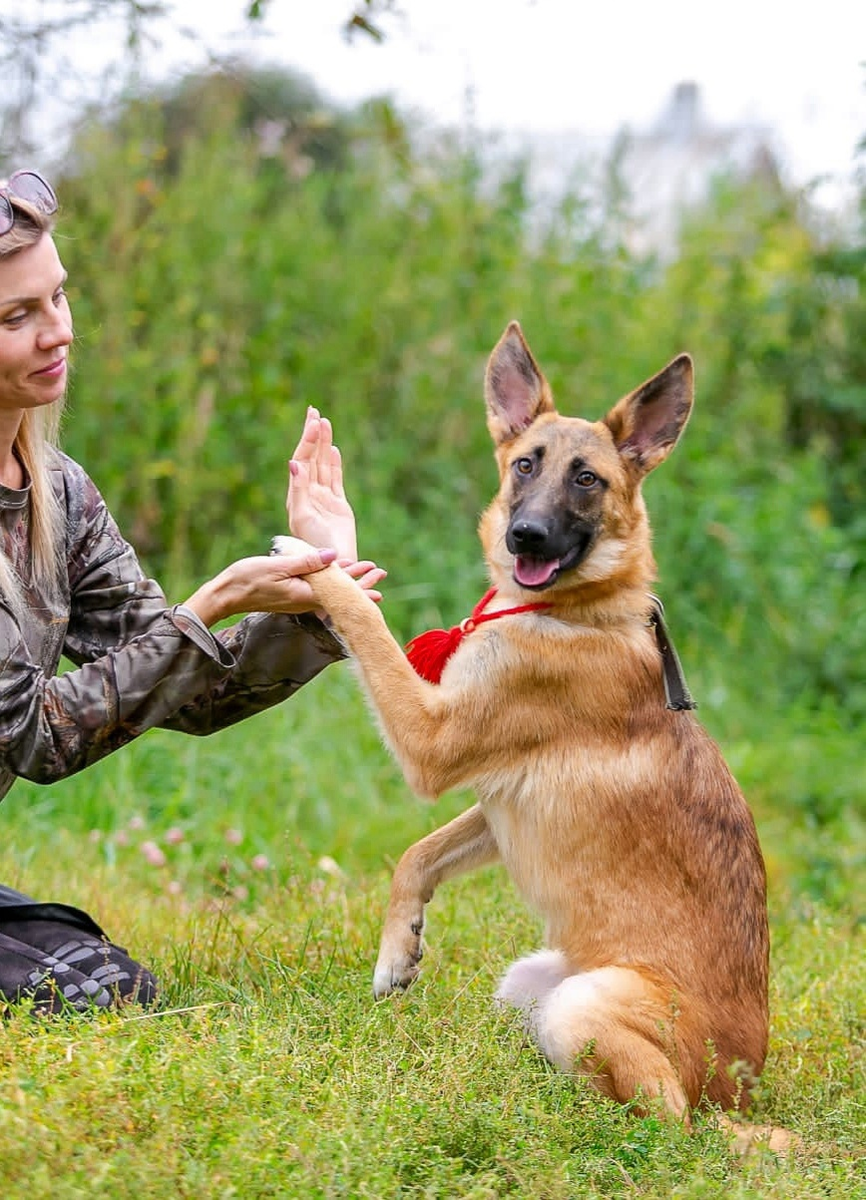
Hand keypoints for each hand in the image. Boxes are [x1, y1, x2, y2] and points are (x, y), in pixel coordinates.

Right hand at [184, 548, 385, 627]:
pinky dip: (330, 582)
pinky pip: (317, 590)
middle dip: (361, 583)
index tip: (376, 573)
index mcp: (305, 594)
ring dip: (348, 582)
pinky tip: (335, 575)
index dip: (359, 581)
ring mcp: (298, 600)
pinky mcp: (290, 596)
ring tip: (366, 574)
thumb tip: (333, 556)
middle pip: (339, 593)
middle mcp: (305, 601)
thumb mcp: (279, 566)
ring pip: (330, 591)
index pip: (339, 590)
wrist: (225, 594)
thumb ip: (307, 562)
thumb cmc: (248, 579)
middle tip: (381, 575)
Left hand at [287, 407, 357, 560]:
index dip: (307, 441)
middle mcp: (309, 494)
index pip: (302, 461)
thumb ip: (299, 489)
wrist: (332, 566)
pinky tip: (333, 450)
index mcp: (298, 495)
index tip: (313, 422)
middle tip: (313, 410)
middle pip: (311, 458)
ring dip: (324, 444)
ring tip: (324, 422)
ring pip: (324, 465)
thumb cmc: (314, 545)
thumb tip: (295, 463)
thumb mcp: (302, 516)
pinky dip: (334, 463)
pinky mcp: (338, 506)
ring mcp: (324, 499)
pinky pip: (335, 479)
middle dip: (312, 434)